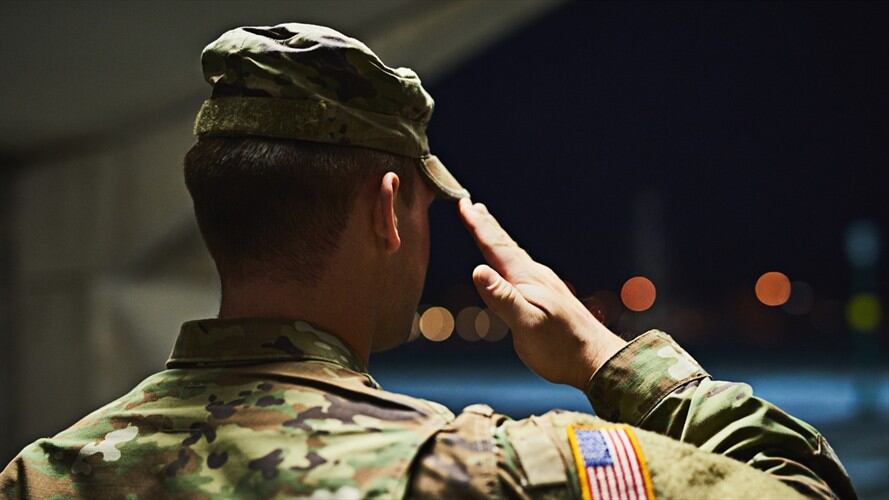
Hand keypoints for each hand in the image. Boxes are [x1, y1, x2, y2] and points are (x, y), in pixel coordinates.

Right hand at [458, 198, 625, 388]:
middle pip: (505, 245)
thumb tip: (477, 270)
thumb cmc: (561, 347)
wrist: (596, 361)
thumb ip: (502, 297)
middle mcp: (535, 276)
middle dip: (486, 225)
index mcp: (527, 278)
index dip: (478, 225)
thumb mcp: (526, 324)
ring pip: (513, 256)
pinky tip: (510, 266)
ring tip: (487, 228)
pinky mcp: (546, 299)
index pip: (496, 246)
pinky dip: (508, 259)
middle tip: (471, 205)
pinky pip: (520, 269)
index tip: (463, 204)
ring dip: (497, 240)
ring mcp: (542, 286)